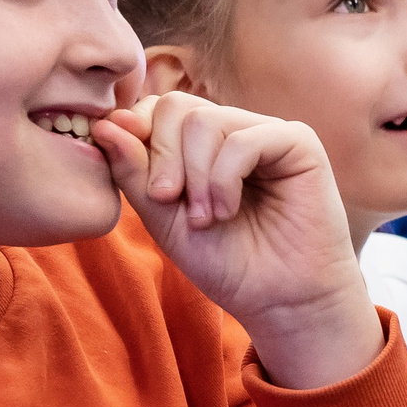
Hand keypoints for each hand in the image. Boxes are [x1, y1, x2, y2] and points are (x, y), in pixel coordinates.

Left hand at [94, 92, 380, 387]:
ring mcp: (267, 133)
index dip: (138, 138)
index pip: (156, 108)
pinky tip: (228, 211)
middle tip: (169, 202)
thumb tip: (107, 122)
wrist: (281, 301)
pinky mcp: (299, 143)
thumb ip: (134, 173)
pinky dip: (224, 180)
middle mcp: (235, 130)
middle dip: (162, 156)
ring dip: (195, 177)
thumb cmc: (228, 264)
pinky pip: (243, 140)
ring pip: (205, 121)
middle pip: (176, 106)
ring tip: (207, 218)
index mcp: (203, 144)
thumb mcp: (164, 220)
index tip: (148, 189)